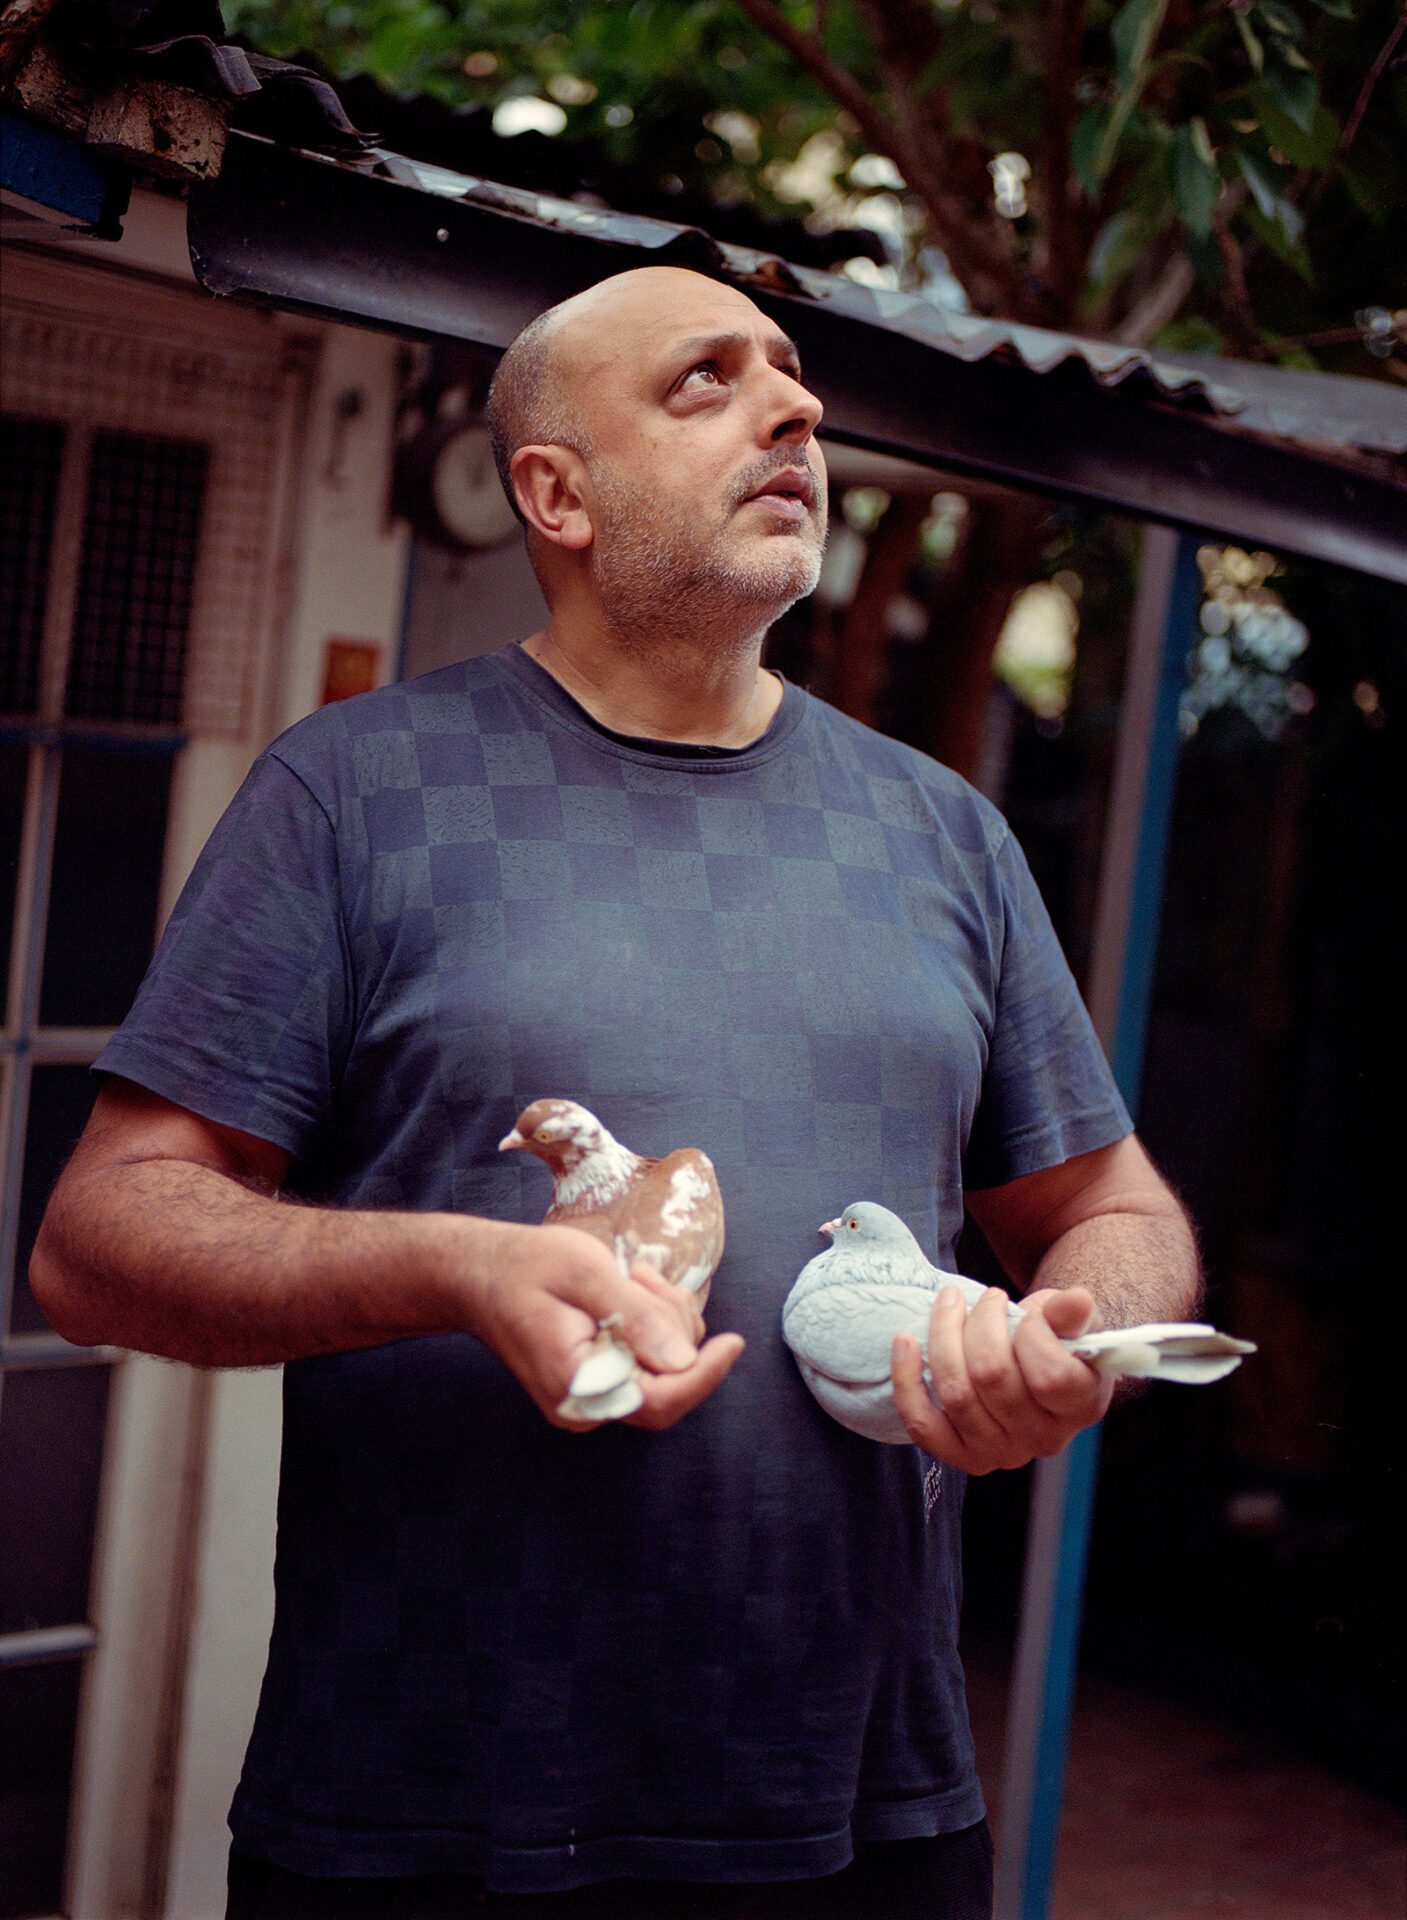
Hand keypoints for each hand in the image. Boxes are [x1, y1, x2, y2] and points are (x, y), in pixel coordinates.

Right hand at [472, 1221, 743, 1430]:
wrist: (479, 1275)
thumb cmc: (526, 1267)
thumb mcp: (584, 1274)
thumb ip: (635, 1316)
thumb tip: (684, 1359)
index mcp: (578, 1386)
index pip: (660, 1400)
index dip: (704, 1374)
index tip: (733, 1341)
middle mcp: (586, 1406)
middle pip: (668, 1385)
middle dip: (674, 1327)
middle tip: (643, 1277)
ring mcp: (592, 1398)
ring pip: (663, 1370)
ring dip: (664, 1319)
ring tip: (632, 1276)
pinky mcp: (598, 1382)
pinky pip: (647, 1362)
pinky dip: (653, 1324)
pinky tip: (630, 1288)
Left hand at [890, 1284, 1113, 1472]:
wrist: (1038, 1369)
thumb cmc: (1058, 1340)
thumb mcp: (1075, 1321)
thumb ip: (1073, 1312)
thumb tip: (1076, 1300)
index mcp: (1080, 1408)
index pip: (1049, 1377)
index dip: (1032, 1333)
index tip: (1029, 1312)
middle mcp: (1043, 1440)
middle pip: (992, 1377)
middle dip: (981, 1323)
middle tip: (987, 1298)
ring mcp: (1000, 1453)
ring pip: (955, 1394)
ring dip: (943, 1337)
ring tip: (950, 1303)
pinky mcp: (961, 1456)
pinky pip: (922, 1425)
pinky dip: (907, 1381)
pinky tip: (905, 1341)